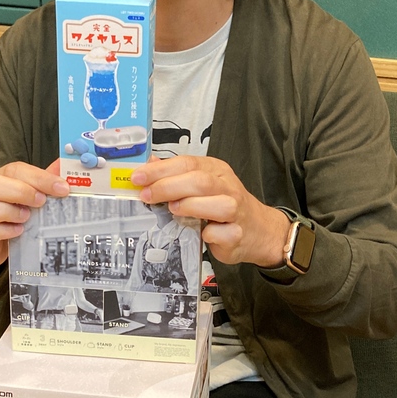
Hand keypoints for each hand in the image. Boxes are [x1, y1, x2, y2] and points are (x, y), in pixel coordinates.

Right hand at [0, 160, 68, 272]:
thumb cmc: (14, 217)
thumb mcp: (32, 198)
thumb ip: (45, 182)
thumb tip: (64, 164)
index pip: (14, 170)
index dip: (39, 178)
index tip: (62, 188)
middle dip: (18, 191)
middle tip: (41, 202)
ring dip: (6, 212)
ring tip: (26, 217)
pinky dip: (1, 232)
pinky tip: (17, 231)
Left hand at [131, 157, 289, 267]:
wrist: (258, 230)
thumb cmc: (224, 205)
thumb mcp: (202, 184)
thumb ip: (177, 174)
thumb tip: (149, 165)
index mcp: (216, 171)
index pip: (187, 163)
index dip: (160, 170)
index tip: (138, 177)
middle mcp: (227, 187)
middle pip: (199, 181)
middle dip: (168, 187)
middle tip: (147, 195)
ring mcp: (236, 210)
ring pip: (217, 204)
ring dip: (190, 206)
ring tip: (173, 210)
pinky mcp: (237, 234)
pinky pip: (221, 233)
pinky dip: (209, 234)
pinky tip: (201, 233)